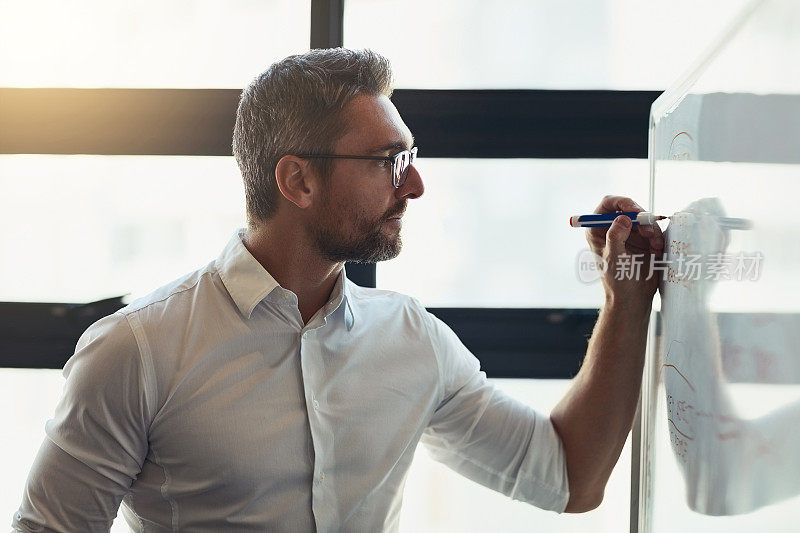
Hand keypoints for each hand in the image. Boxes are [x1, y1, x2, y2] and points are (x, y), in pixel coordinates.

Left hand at [587, 195, 664, 309]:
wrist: (633, 297)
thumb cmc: (617, 281)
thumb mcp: (614, 258)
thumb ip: (616, 237)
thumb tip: (622, 218)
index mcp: (598, 229)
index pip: (608, 204)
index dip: (621, 202)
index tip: (634, 209)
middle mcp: (613, 227)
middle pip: (629, 207)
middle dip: (641, 217)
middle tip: (648, 231)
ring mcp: (629, 232)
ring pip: (644, 218)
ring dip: (652, 229)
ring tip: (654, 246)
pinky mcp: (644, 239)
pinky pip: (654, 229)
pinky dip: (658, 237)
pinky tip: (657, 250)